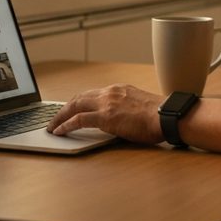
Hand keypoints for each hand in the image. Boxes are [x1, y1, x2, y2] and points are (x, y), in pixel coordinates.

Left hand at [46, 84, 164, 143]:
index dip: (78, 102)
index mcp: (119, 90)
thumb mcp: (140, 106)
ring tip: (52, 126)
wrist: (167, 116)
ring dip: (60, 116)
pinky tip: (59, 131)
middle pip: (79, 97)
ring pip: (75, 105)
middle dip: (64, 108)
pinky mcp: (105, 117)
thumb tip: (120, 119)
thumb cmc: (160, 116)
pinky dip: (66, 124)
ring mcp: (107, 103)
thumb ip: (126, 108)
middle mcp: (110, 93)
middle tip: (55, 118)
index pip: (92, 94)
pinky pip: (79, 119)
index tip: (70, 109)